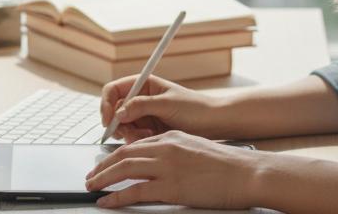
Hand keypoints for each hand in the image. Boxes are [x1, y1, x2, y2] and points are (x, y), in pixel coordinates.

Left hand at [85, 130, 263, 208]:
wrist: (246, 173)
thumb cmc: (228, 166)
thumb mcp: (196, 150)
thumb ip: (176, 153)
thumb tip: (161, 164)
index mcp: (172, 137)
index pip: (136, 145)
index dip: (116, 155)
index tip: (106, 164)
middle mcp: (166, 147)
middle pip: (124, 155)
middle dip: (103, 166)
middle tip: (91, 177)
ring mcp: (167, 166)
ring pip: (124, 170)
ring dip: (103, 179)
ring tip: (92, 187)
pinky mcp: (171, 187)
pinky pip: (135, 191)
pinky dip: (116, 196)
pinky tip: (107, 201)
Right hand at [100, 73, 225, 141]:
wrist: (213, 123)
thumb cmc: (195, 108)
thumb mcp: (167, 104)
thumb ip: (141, 106)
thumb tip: (119, 113)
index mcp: (144, 84)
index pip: (113, 90)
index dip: (106, 104)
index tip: (109, 120)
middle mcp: (141, 98)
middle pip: (115, 111)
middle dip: (120, 124)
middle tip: (131, 133)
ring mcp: (144, 115)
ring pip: (123, 126)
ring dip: (131, 133)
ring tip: (148, 135)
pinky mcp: (149, 130)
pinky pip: (133, 136)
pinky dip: (138, 140)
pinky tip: (152, 138)